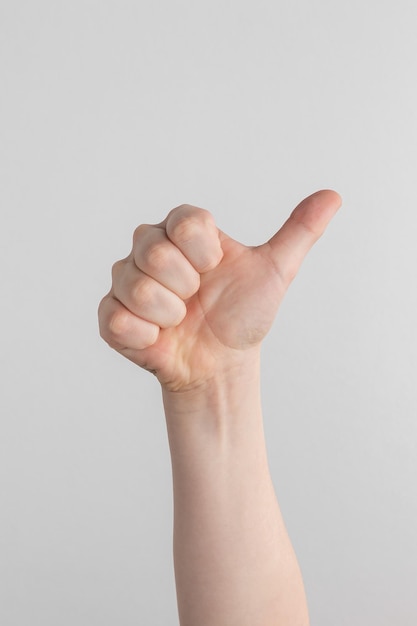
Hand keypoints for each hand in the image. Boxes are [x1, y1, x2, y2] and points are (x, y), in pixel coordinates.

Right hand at [98, 190, 340, 390]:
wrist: (221, 363)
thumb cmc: (241, 314)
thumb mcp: (275, 271)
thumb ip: (299, 231)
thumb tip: (333, 196)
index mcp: (182, 229)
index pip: (185, 222)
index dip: (205, 255)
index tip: (215, 271)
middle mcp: (148, 247)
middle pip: (155, 252)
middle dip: (188, 286)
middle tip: (196, 300)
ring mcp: (125, 281)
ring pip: (137, 287)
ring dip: (170, 315)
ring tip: (180, 320)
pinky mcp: (111, 315)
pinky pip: (118, 320)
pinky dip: (148, 337)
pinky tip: (160, 338)